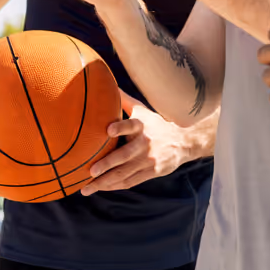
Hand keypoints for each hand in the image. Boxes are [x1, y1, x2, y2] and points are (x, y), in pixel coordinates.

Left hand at [77, 99, 199, 194]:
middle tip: (90, 171)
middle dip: (107, 164)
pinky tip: (100, 188)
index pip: (131, 125)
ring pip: (124, 173)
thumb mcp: (143, 110)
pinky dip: (114, 186)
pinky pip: (130, 181)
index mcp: (142, 126)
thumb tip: (105, 81)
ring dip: (105, 182)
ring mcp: (149, 161)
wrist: (183, 142)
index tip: (108, 130)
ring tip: (86, 188)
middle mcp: (145, 144)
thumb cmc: (155, 124)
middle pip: (125, 156)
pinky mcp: (151, 173)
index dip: (121, 128)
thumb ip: (124, 100)